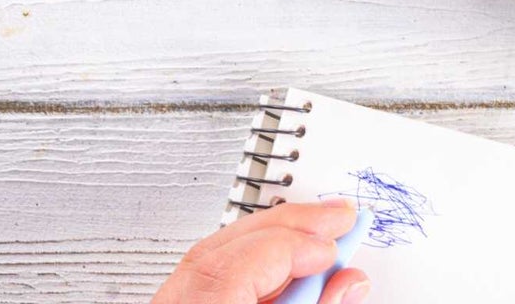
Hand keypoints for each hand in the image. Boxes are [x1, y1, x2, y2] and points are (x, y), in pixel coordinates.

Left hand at [151, 200, 368, 303]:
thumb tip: (348, 281)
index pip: (238, 268)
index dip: (293, 248)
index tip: (335, 246)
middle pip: (222, 248)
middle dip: (289, 227)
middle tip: (339, 219)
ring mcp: (166, 302)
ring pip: (211, 253)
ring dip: (271, 238)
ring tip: (318, 237)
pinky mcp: (171, 300)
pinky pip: (204, 268)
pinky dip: (247, 258)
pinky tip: (281, 262)